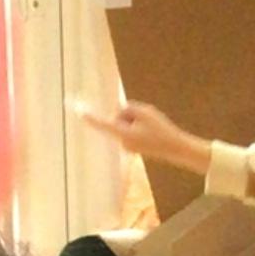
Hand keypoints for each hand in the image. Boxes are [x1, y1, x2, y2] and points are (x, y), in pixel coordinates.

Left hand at [77, 97, 208, 175]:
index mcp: (123, 134)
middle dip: (129, 114)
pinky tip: (151, 132)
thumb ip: (127, 108)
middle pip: (118, 118)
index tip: (79, 112)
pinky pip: (131, 129)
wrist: (176, 148)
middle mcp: (122, 142)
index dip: (91, 118)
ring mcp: (127, 146)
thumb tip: (120, 113)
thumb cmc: (161, 129)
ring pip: (125, 123)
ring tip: (151, 128)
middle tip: (147, 121)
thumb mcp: (144, 111)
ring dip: (137, 121)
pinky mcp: (133, 146)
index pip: (104, 124)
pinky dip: (139, 127)